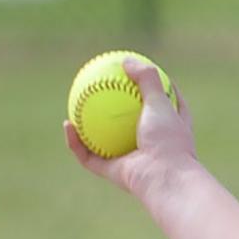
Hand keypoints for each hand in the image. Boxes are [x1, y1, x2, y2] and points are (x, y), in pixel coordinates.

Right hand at [63, 58, 197, 197]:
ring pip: (106, 140)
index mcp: (171, 125)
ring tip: (73, 106)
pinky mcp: (115, 171)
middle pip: (131, 120)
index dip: (154, 85)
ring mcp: (132, 157)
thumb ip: (147, 79)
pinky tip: (67, 125)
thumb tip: (127, 60)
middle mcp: (152, 141)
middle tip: (99, 87)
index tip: (139, 71)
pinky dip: (77, 142)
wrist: (164, 179)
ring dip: (90, 126)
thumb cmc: (168, 139)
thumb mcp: (161, 102)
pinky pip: (90, 155)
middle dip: (116, 106)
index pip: (165, 100)